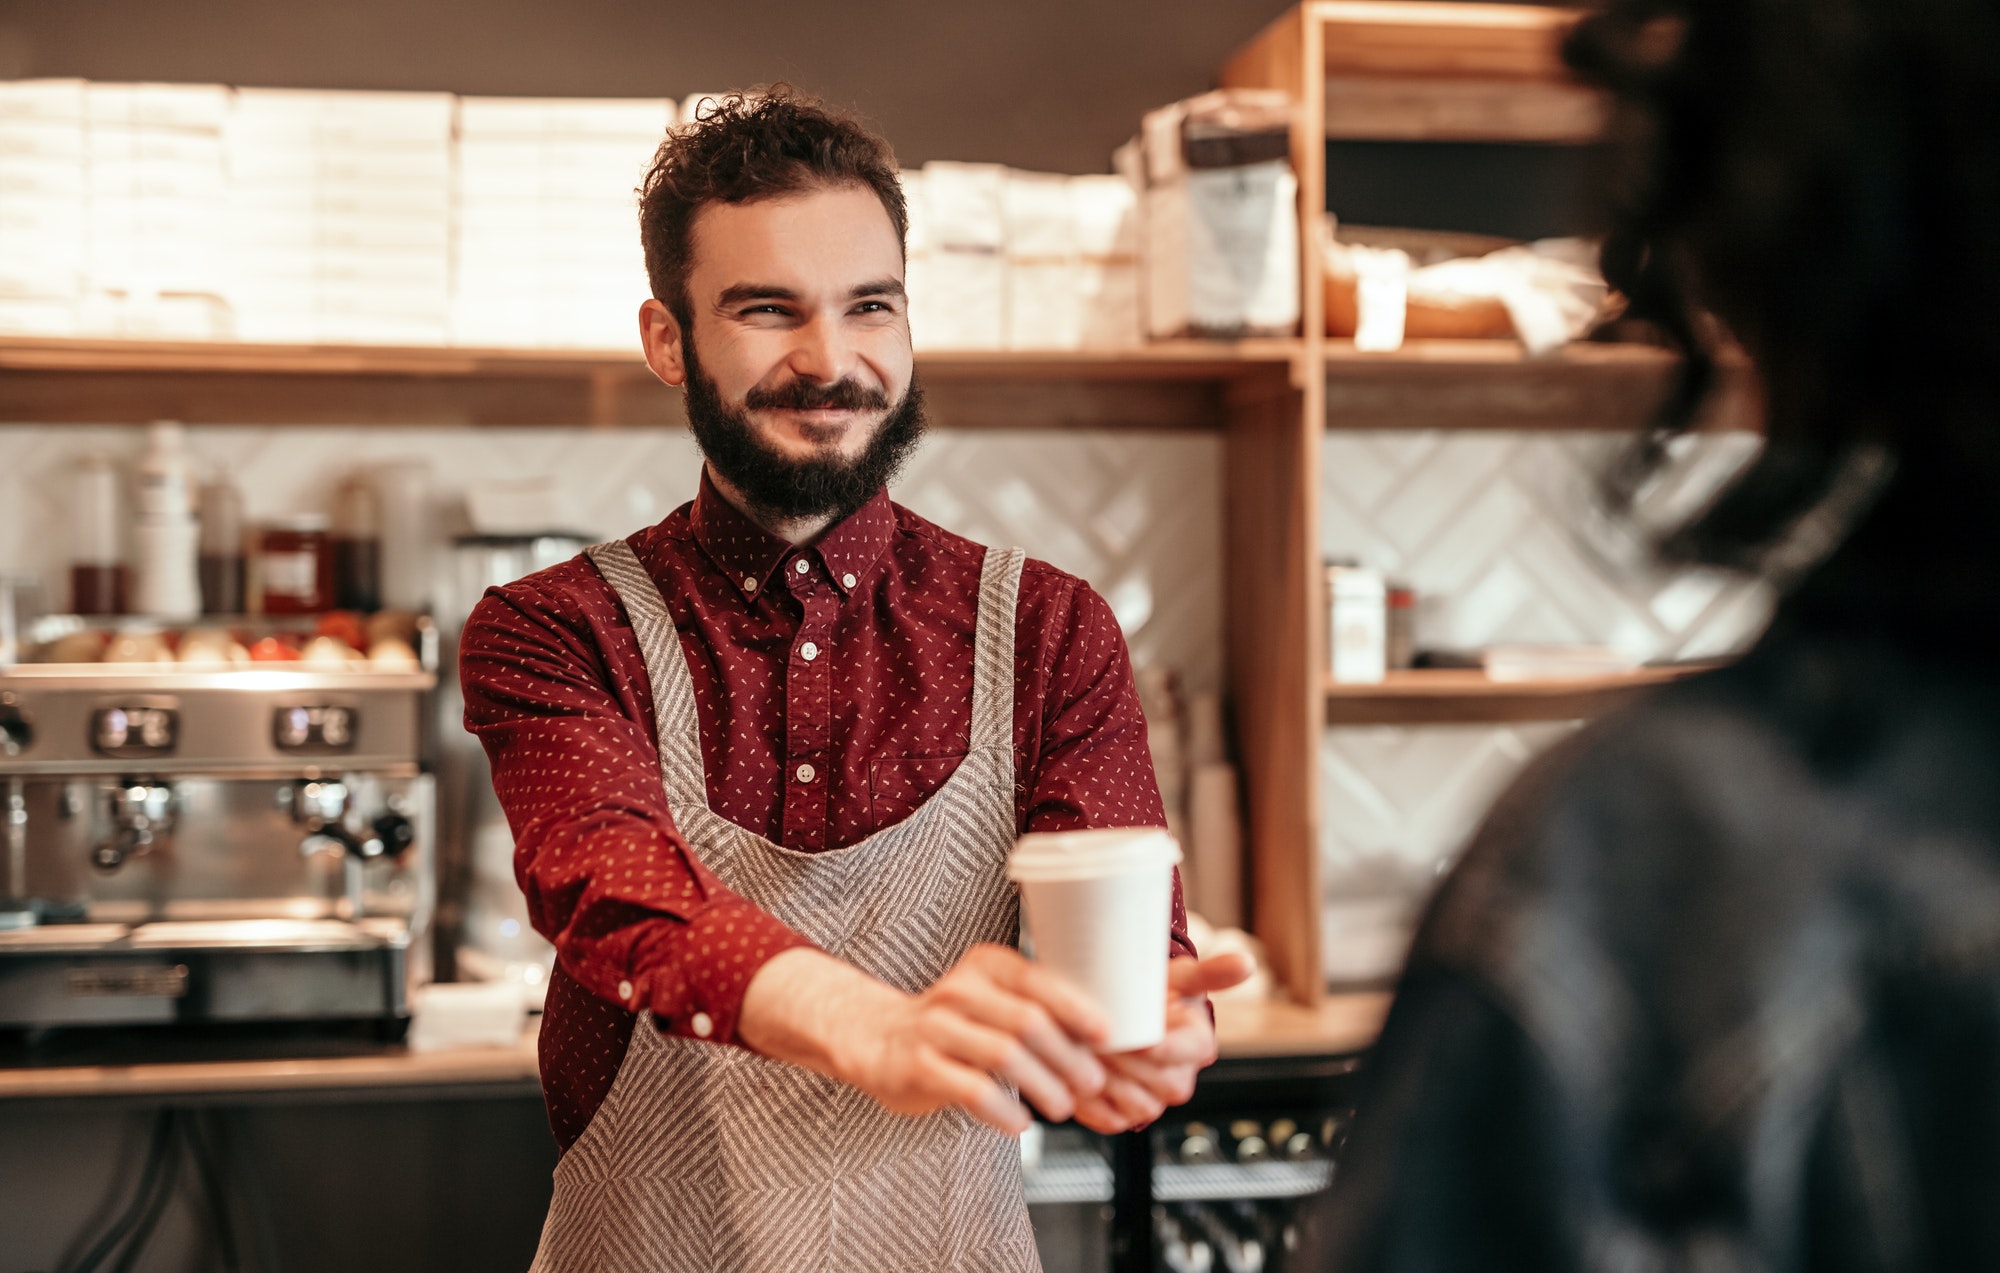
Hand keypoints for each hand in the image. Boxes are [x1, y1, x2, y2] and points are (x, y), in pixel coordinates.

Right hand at [738, 944, 1110, 1136]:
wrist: (875, 1037)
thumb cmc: (952, 1024)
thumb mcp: (992, 1001)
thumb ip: (1039, 1012)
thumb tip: (1105, 1041)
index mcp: (987, 966)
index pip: (1039, 982)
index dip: (1078, 1010)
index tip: (1107, 1036)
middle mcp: (961, 990)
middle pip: (1028, 1021)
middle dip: (1068, 1057)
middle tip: (1091, 1082)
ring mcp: (936, 1027)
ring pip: (1004, 1054)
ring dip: (1043, 1086)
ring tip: (1062, 1105)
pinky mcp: (918, 1065)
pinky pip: (972, 1089)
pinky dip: (1004, 1110)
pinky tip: (1020, 1122)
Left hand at [1072, 952, 1254, 1134]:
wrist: (1127, 1016)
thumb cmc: (1154, 994)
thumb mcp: (1180, 978)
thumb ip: (1210, 971)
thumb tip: (1247, 962)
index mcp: (1198, 1047)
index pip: (1181, 1052)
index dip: (1156, 1047)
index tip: (1131, 1034)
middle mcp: (1179, 1082)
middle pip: (1155, 1080)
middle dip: (1124, 1061)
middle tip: (1092, 1039)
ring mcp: (1152, 1104)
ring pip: (1131, 1103)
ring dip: (1104, 1081)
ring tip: (1077, 1054)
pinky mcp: (1124, 1117)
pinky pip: (1109, 1119)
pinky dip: (1088, 1103)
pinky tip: (1071, 1077)